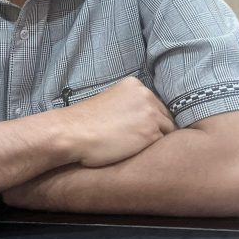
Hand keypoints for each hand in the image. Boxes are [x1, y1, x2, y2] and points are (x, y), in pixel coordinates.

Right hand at [56, 77, 174, 167]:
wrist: (72, 133)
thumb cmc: (85, 122)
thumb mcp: (110, 103)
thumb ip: (129, 106)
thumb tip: (143, 120)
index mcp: (134, 85)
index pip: (155, 104)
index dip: (148, 120)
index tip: (136, 130)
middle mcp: (146, 95)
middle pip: (164, 117)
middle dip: (155, 130)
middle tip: (136, 142)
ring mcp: (150, 114)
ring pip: (166, 132)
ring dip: (154, 141)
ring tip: (134, 148)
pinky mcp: (151, 133)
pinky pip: (162, 145)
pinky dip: (152, 151)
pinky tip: (135, 153)